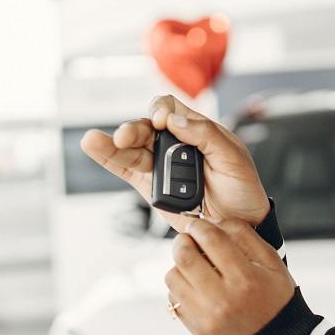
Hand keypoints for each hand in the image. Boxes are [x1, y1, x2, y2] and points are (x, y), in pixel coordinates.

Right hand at [79, 93, 270, 233]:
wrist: (240, 226)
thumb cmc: (242, 189)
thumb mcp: (233, 158)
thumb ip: (206, 135)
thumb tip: (173, 120)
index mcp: (195, 129)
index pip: (169, 108)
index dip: (162, 110)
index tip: (164, 123)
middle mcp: (173, 144)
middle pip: (144, 127)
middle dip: (132, 130)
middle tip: (126, 137)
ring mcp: (159, 165)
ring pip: (130, 148)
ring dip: (111, 143)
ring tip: (92, 140)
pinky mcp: (149, 186)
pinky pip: (125, 169)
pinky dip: (107, 159)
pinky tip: (93, 147)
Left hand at [165, 217, 295, 334]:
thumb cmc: (274, 299)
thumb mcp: (271, 262)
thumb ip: (244, 236)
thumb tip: (213, 221)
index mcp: (245, 278)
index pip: (211, 239)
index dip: (199, 225)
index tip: (197, 224)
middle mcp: (222, 298)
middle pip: (184, 256)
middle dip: (182, 241)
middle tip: (188, 239)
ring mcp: (206, 315)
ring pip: (172, 276)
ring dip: (179, 265)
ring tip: (194, 266)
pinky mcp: (196, 327)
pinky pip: (173, 297)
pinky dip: (180, 286)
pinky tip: (196, 286)